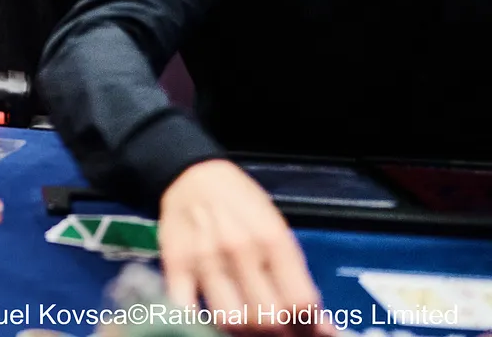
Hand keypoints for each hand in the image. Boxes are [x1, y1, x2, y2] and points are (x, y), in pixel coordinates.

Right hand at [159, 160, 331, 335]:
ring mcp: (204, 258)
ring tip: (252, 328)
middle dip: (280, 334)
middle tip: (281, 331)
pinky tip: (215, 325)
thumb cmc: (243, 204)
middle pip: (267, 318)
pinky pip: (187, 310)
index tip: (309, 333)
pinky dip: (202, 325)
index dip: (309, 329)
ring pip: (231, 321)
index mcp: (273, 239)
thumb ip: (297, 279)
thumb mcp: (279, 232)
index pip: (300, 303)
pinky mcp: (174, 264)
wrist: (193, 176)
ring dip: (246, 334)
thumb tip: (323, 330)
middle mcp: (240, 249)